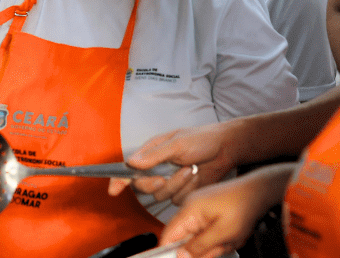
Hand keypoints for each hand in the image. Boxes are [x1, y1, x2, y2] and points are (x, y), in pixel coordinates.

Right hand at [108, 122, 237, 204]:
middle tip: (163, 178)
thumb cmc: (201, 139)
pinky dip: (187, 189)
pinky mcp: (182, 191)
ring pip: (161, 195)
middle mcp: (157, 168)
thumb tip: (132, 162)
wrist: (226, 149)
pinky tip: (196, 177)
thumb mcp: (176, 143)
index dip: (119, 179)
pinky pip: (177, 199)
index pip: (129, 168)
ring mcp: (170, 181)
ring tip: (190, 169)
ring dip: (176, 184)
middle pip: (142, 186)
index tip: (113, 190)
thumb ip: (154, 155)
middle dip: (152, 184)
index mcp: (151, 153)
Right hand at [160, 164, 293, 257]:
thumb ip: (200, 246)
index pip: (168, 235)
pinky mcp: (206, 209)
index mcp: (189, 210)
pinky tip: (229, 234)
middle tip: (220, 247)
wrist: (258, 191)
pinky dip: (216, 237)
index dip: (170, 251)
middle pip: (184, 238)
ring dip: (213, 243)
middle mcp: (189, 207)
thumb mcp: (223, 233)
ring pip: (197, 236)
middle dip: (203, 248)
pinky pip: (205, 230)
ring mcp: (197, 207)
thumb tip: (180, 256)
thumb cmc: (243, 207)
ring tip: (229, 239)